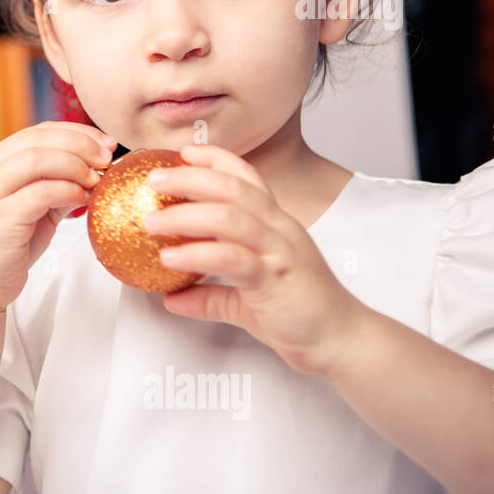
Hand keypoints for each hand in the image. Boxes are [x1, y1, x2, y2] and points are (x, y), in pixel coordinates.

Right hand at [0, 121, 116, 311]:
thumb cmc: (7, 246)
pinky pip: (39, 193)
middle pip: (37, 140)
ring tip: (96, 180)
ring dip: (74, 165)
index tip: (106, 143)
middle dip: (80, 144)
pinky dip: (67, 191)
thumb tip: (97, 166)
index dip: (76, 132)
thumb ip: (56, 183)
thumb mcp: (34, 206)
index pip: (37, 132)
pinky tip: (82, 200)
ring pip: (36, 160)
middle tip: (106, 159)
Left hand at [140, 143, 361, 377]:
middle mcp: (279, 229)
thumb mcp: (245, 300)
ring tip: (152, 221)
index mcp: (276, 224)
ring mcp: (279, 251)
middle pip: (233, 188)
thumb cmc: (300, 314)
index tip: (184, 152)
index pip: (247, 178)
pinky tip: (170, 259)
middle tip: (155, 179)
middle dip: (191, 178)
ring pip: (230, 217)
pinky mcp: (275, 278)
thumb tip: (173, 297)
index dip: (215, 160)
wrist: (342, 340)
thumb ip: (210, 296)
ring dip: (185, 215)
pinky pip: (231, 258)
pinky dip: (196, 254)